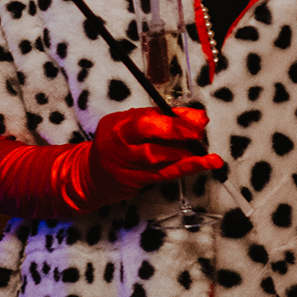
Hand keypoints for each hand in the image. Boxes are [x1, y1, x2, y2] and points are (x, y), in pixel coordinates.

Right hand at [87, 105, 222, 200]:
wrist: (90, 176)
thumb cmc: (115, 145)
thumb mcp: (128, 124)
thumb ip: (158, 118)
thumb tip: (193, 115)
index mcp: (118, 123)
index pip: (147, 116)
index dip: (173, 116)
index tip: (197, 117)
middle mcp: (120, 142)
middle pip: (148, 132)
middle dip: (177, 130)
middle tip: (199, 130)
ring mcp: (126, 163)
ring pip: (157, 156)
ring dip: (185, 153)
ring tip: (205, 152)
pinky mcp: (135, 181)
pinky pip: (164, 174)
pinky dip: (185, 168)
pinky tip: (203, 164)